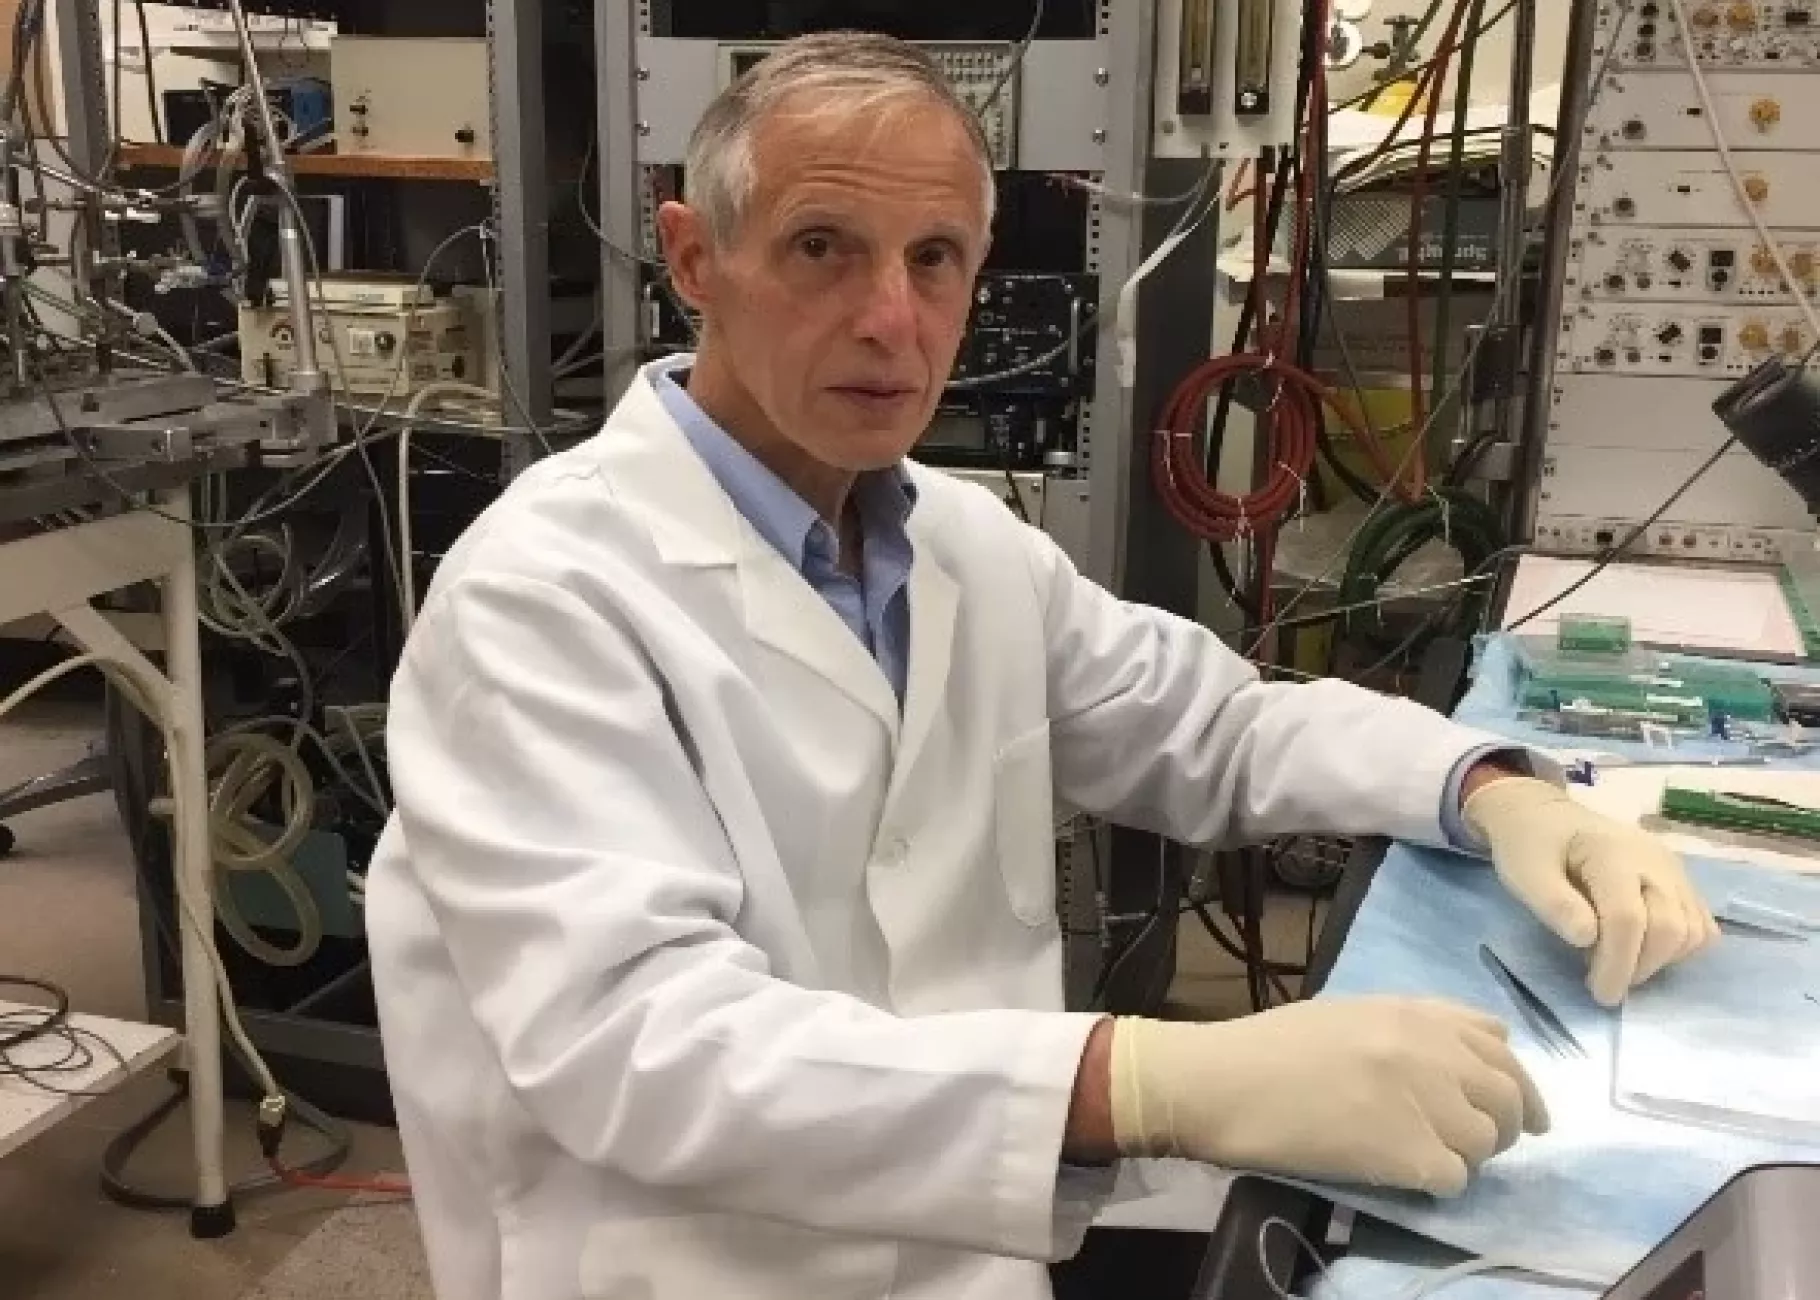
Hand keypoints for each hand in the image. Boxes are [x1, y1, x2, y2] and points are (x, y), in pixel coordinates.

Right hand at [1107, 997, 1547, 1196]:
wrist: (1222, 1080)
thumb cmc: (1269, 1045)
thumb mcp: (1352, 1012)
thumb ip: (1415, 1025)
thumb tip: (1473, 1045)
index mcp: (1417, 1013)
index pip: (1501, 1046)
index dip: (1512, 1081)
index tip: (1510, 1107)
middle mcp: (1433, 1051)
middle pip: (1508, 1096)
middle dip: (1503, 1124)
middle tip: (1475, 1144)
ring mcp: (1425, 1102)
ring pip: (1488, 1142)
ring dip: (1466, 1154)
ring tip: (1426, 1156)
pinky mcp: (1409, 1153)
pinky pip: (1456, 1177)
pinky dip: (1437, 1182)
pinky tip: (1404, 1174)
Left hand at [1464, 776, 1718, 1006]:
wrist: (1545, 814)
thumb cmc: (1531, 845)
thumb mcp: (1525, 874)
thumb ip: (1554, 904)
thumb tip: (1587, 939)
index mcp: (1612, 854)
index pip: (1628, 919)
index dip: (1617, 963)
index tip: (1599, 993)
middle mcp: (1655, 860)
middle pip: (1671, 928)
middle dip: (1640, 966)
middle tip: (1604, 980)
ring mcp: (1673, 869)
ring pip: (1693, 930)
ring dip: (1661, 960)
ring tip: (1619, 961)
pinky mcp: (1680, 880)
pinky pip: (1700, 924)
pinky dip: (1679, 948)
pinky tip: (1642, 950)